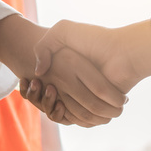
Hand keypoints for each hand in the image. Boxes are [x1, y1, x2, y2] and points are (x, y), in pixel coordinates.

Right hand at [25, 19, 150, 122]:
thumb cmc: (95, 40)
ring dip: (49, 107)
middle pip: (48, 101)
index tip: (26, 81)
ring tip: (49, 93)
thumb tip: (38, 72)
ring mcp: (86, 98)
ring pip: (60, 112)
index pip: (42, 86)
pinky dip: (65, 116)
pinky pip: (76, 120)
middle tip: (35, 86)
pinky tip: (59, 105)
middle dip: (38, 97)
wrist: (123, 53)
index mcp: (68, 70)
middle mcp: (75, 85)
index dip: (31, 88)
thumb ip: (45, 44)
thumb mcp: (64, 31)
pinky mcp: (95, 109)